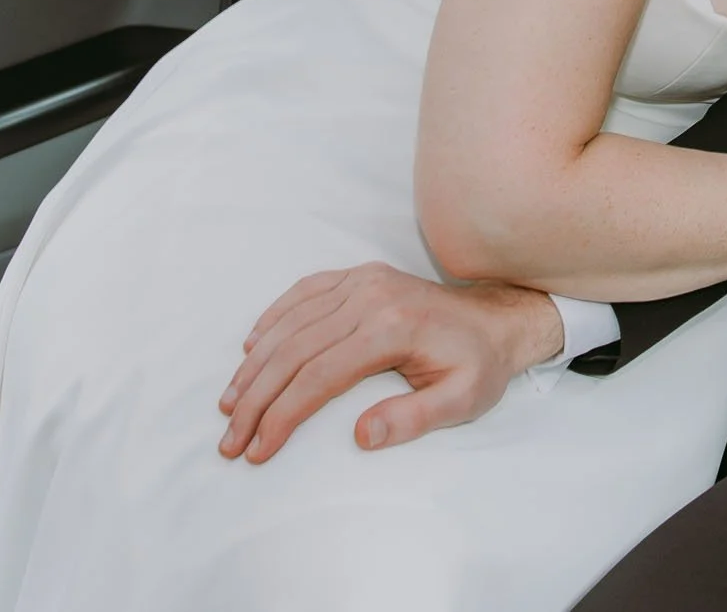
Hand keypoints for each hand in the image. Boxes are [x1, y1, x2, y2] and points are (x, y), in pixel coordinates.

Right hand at [216, 266, 563, 462]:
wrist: (497, 320)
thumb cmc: (478, 366)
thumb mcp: (462, 401)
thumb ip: (413, 419)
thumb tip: (361, 435)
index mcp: (393, 327)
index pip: (320, 376)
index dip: (282, 415)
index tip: (258, 450)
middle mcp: (372, 296)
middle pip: (295, 350)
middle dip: (256, 399)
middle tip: (230, 439)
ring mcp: (363, 281)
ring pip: (291, 322)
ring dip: (255, 365)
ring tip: (229, 404)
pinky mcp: (359, 276)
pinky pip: (304, 291)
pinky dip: (273, 319)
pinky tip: (252, 348)